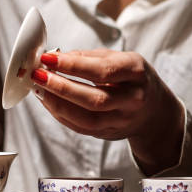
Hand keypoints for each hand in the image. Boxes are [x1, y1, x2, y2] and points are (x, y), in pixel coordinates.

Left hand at [31, 48, 184, 174]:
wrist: (153, 111)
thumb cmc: (131, 79)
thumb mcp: (119, 59)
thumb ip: (88, 58)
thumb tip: (54, 56)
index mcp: (137, 74)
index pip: (103, 71)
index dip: (73, 65)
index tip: (48, 58)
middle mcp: (133, 100)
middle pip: (94, 99)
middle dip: (61, 87)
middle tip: (38, 75)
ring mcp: (121, 120)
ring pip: (86, 118)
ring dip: (57, 104)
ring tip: (38, 89)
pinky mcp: (108, 134)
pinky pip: (80, 127)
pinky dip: (60, 114)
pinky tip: (47, 102)